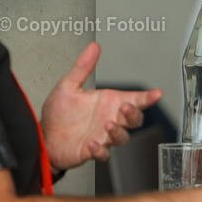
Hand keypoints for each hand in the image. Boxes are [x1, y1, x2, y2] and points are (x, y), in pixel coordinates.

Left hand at [40, 42, 161, 169]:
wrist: (44, 137)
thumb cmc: (59, 114)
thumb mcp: (68, 86)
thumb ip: (82, 67)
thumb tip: (93, 47)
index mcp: (107, 103)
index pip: (134, 99)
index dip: (147, 97)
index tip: (157, 93)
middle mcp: (108, 119)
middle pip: (133, 119)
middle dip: (133, 114)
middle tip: (126, 107)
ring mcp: (102, 136)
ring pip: (121, 137)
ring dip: (117, 132)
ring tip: (108, 125)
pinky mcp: (91, 151)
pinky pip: (102, 154)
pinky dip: (100, 150)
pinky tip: (93, 144)